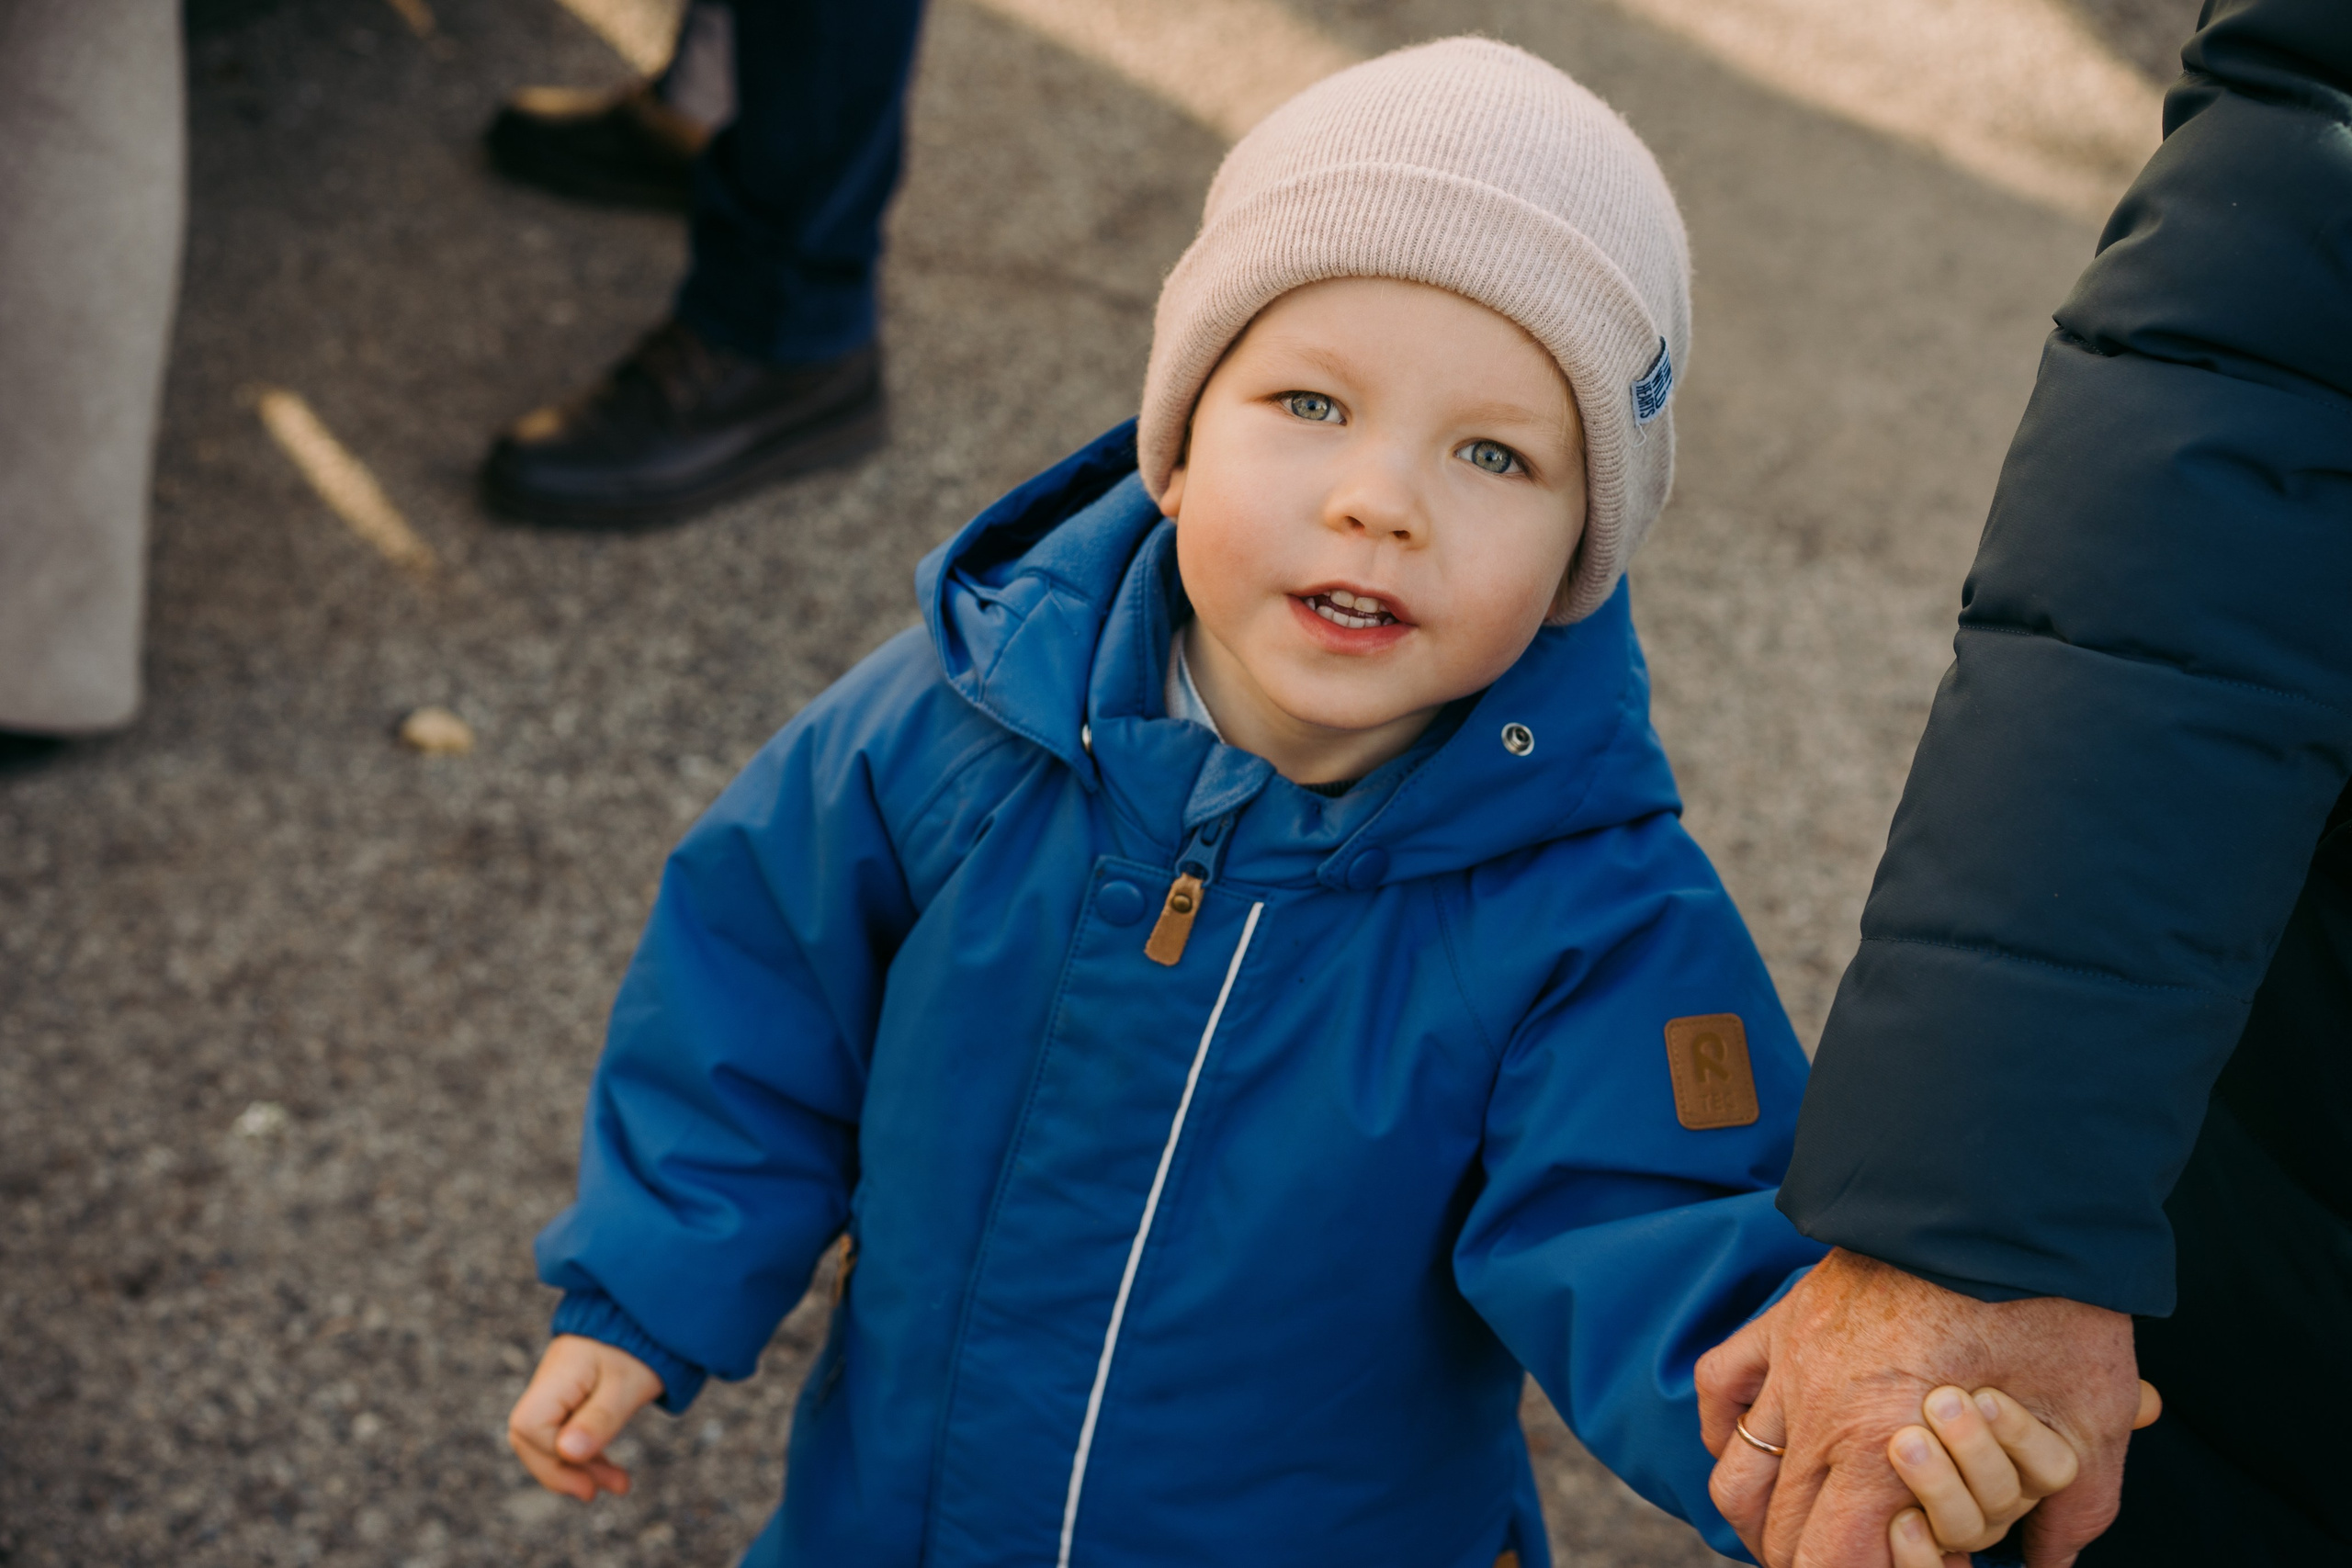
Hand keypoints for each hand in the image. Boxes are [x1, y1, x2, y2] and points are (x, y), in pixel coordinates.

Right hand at [507, 1335, 664, 1501]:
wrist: (649, 1321)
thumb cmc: (640, 1348)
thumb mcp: (627, 1386)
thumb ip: (599, 1419)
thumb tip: (568, 1454)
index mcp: (556, 1375)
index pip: (530, 1426)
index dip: (552, 1456)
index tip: (588, 1475)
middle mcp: (547, 1384)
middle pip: (531, 1439)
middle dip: (562, 1472)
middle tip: (596, 1492)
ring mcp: (555, 1392)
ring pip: (548, 1442)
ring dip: (579, 1470)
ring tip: (618, 1486)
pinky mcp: (569, 1400)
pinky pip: (566, 1435)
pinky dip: (587, 1458)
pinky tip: (611, 1475)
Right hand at [1696, 1249, 2143, 1567]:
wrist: (1998, 1191)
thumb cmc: (2052, 1300)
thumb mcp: (2090, 1412)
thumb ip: (2076, 1506)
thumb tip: (2055, 1560)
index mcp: (1887, 1448)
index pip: (1828, 1564)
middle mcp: (1823, 1414)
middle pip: (1782, 1537)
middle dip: (1817, 1565)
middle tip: (1872, 1557)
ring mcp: (1792, 1363)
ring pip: (1737, 1478)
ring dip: (1763, 1523)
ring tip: (1807, 1533)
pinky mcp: (1784, 1318)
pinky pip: (1721, 1388)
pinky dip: (1727, 1434)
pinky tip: (1757, 1449)